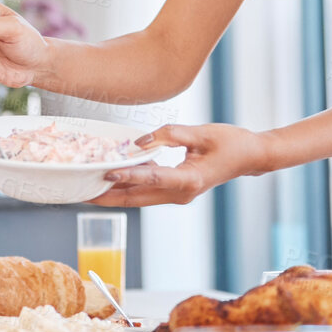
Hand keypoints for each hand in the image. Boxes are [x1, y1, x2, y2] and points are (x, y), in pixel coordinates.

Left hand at [89, 123, 272, 206]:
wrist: (251, 157)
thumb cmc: (231, 142)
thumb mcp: (201, 132)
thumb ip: (170, 134)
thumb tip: (139, 141)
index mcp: (189, 180)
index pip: (152, 178)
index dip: (127, 176)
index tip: (105, 173)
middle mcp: (181, 193)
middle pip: (137, 198)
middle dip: (107, 197)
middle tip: (80, 192)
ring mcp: (178, 195)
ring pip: (139, 198)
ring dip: (114, 194)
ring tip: (87, 187)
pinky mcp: (176, 190)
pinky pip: (147, 190)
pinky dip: (128, 185)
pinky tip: (111, 176)